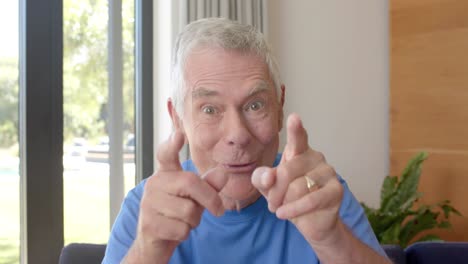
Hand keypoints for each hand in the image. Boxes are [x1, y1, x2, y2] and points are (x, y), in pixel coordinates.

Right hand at [124, 130, 226, 262]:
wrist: (155, 241)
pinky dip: (185, 233)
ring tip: (184, 221)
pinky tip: (175, 231)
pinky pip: (181, 228)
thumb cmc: (178, 214)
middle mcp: (154, 184)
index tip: (178, 134)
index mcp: (166, 174)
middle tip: (220, 210)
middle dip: (210, 199)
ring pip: (188, 210)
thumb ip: (209, 185)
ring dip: (194, 221)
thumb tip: (222, 174)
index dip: (172, 145)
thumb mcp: (197, 198)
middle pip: (191, 183)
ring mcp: (148, 203)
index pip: (166, 155)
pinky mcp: (149, 223)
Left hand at [251, 113, 343, 244]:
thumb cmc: (287, 197)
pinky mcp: (336, 190)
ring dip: (284, 202)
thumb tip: (269, 177)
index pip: (298, 138)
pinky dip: (294, 209)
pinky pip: (311, 200)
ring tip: (281, 209)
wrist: (310, 221)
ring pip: (297, 187)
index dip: (296, 129)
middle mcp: (315, 157)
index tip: (294, 117)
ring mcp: (328, 172)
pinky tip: (283, 214)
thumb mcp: (267, 186)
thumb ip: (261, 178)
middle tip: (271, 204)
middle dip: (274, 191)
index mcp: (299, 151)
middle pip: (287, 171)